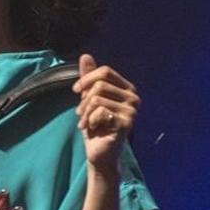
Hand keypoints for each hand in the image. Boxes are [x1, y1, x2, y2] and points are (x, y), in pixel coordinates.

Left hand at [73, 53, 139, 175]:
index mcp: (127, 88)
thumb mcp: (89, 99)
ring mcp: (132, 110)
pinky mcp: (126, 123)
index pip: (105, 71)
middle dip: (84, 100)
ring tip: (85, 123)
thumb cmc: (95, 126)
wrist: (99, 153)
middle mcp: (133, 97)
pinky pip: (100, 111)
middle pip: (99, 85)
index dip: (87, 78)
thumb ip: (89, 78)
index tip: (76, 90)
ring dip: (85, 113)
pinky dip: (90, 121)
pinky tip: (93, 129)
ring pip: (97, 99)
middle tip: (80, 114)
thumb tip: (86, 56)